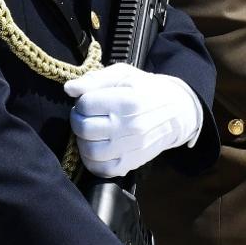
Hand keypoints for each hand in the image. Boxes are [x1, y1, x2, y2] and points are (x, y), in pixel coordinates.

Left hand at [62, 63, 202, 177]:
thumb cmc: (145, 90)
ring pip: (90, 151)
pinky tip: (95, 148)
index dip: (81, 102)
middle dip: (78, 120)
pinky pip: (102, 170)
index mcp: (127, 102)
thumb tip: (69, 89)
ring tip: (90, 132)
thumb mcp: (123, 75)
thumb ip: (95, 79)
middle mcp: (130, 127)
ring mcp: (131, 148)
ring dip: (82, 141)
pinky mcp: (132, 163)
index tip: (89, 101)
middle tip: (85, 116)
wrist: (176, 112)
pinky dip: (92, 161)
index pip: (85, 104)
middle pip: (84, 128)